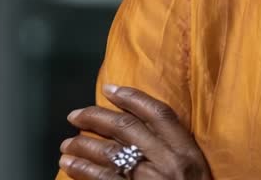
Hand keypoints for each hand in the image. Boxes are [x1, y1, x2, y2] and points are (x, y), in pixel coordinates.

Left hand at [59, 84, 210, 179]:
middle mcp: (168, 162)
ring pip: (110, 153)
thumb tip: (138, 127)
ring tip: (67, 144)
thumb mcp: (193, 168)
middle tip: (75, 115)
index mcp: (186, 152)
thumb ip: (172, 147)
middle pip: (127, 128)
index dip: (132, 97)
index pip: (159, 114)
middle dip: (96, 117)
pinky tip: (69, 165)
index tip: (109, 89)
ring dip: (83, 145)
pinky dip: (83, 170)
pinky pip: (103, 179)